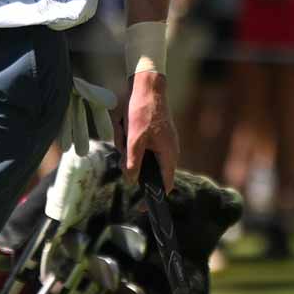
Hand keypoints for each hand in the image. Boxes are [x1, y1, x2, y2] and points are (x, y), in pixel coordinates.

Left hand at [122, 71, 177, 191]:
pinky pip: (143, 147)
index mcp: (169, 155)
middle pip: (151, 172)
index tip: (142, 208)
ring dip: (130, 149)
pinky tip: (125, 128)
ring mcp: (164, 143)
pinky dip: (132, 142)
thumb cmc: (144, 111)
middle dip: (134, 165)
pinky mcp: (157, 135)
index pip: (164, 186)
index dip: (153, 198)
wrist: (148, 86)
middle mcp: (170, 151)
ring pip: (144, 158)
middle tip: (123, 147)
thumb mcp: (134, 139)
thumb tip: (131, 181)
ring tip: (124, 131)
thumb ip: (132, 162)